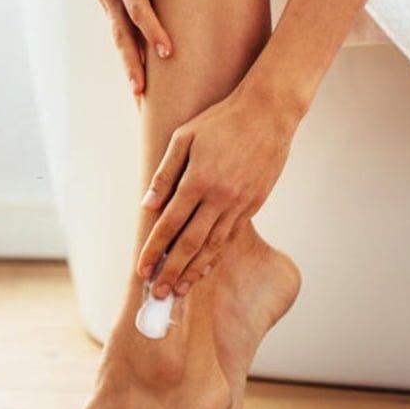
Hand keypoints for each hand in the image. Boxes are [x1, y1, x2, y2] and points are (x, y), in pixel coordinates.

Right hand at [46, 0, 171, 94]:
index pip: (138, 8)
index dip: (152, 30)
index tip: (167, 52)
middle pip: (123, 35)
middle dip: (134, 63)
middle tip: (142, 92)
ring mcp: (107, 3)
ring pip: (119, 40)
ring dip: (128, 66)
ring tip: (138, 96)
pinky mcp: (108, 6)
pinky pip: (119, 35)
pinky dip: (128, 56)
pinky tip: (138, 77)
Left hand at [136, 89, 300, 296]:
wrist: (268, 114)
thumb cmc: (220, 121)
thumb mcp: (184, 138)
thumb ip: (165, 173)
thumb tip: (147, 204)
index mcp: (198, 180)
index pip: (169, 224)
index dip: (153, 249)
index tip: (141, 269)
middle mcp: (219, 197)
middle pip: (191, 244)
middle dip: (171, 271)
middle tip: (158, 294)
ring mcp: (239, 203)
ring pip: (213, 246)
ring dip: (194, 270)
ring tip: (179, 290)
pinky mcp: (253, 204)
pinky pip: (230, 236)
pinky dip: (216, 255)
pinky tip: (205, 268)